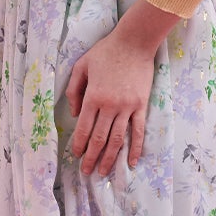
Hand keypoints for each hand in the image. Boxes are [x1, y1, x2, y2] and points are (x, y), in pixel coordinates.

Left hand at [66, 30, 156, 176]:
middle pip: (100, 138)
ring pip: (118, 139)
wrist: (134, 43)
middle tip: (86, 171)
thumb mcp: (81, 66)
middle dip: (92, 157)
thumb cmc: (105, 52)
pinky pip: (138, 131)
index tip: (76, 155)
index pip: (84, 128)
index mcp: (93, 97)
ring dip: (110, 158)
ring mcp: (127, 108)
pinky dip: (136, 148)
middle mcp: (110, 106)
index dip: (79, 144)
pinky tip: (132, 162)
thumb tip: (76, 114)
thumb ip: (74, 90)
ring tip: (104, 172)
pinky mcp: (141, 106)